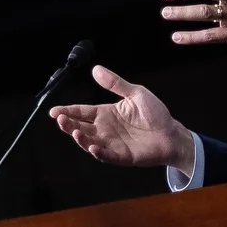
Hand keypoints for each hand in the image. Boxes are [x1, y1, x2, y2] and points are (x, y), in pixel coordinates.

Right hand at [50, 65, 194, 169]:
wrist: (172, 133)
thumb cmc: (156, 114)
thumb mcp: (136, 93)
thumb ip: (116, 84)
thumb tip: (96, 69)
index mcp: (106, 114)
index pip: (82, 111)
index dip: (67, 110)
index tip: (53, 111)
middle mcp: (105, 129)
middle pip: (80, 127)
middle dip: (68, 124)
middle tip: (60, 119)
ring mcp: (112, 144)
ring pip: (89, 142)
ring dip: (80, 138)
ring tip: (74, 131)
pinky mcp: (122, 156)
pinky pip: (107, 155)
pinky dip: (98, 152)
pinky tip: (93, 146)